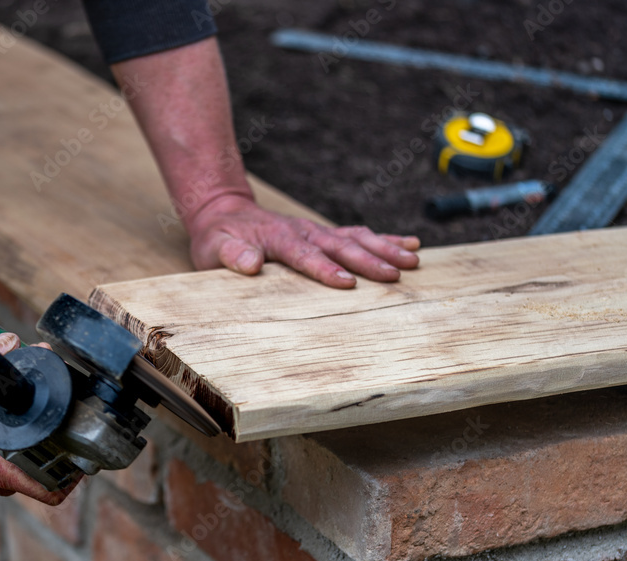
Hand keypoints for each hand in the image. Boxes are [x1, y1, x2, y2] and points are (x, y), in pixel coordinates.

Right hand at [0, 333, 73, 504]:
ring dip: (50, 431)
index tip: (82, 437)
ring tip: (54, 395)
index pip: (50, 488)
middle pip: (54, 467)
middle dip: (66, 435)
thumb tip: (12, 342)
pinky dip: (33, 430)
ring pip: (39, 457)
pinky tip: (35, 404)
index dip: (74, 468)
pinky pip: (24, 450)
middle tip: (70, 400)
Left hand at [185, 194, 420, 286]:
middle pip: (340, 246)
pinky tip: (410, 244)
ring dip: (385, 248)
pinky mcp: (324, 233)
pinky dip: (385, 238)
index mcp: (278, 239)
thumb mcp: (214, 248)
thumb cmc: (218, 237)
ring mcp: (316, 231)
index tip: (348, 283)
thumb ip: (232, 255)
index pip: (305, 256)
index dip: (325, 269)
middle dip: (369, 260)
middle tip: (395, 275)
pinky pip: (357, 234)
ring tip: (413, 261)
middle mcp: (303, 232)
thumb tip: (251, 264)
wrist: (224, 211)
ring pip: (356, 238)